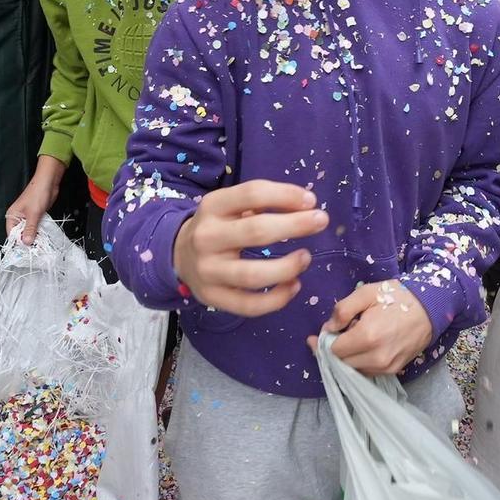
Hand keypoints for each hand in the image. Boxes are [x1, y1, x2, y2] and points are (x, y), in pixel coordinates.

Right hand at [5, 160, 63, 244]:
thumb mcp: (33, 214)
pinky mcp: (36, 216)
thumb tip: (26, 243)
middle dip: (27, 241)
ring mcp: (27, 217)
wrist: (48, 182)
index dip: (18, 242)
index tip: (26, 251)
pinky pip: (36, 227)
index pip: (12, 234)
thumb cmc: (38, 194)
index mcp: (12, 216)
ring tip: (40, 245)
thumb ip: (30, 229)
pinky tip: (44, 237)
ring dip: (35, 237)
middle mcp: (18, 217)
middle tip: (35, 249)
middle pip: (20, 234)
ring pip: (29, 232)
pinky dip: (39, 232)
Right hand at [173, 180, 326, 315]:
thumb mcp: (229, 206)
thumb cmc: (217, 226)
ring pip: (252, 275)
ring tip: (305, 259)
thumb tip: (306, 204)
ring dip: (286, 268)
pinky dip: (276, 299)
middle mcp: (206, 237)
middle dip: (295, 226)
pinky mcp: (213, 298)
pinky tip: (293, 286)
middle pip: (256, 232)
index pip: (252, 193)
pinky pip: (249, 306)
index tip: (311, 201)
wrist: (179, 256)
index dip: (286, 195)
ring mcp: (208, 271)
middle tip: (321, 222)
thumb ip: (260, 202)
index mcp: (212, 206)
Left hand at [312, 280, 433, 374]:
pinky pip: (367, 372)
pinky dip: (361, 361)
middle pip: (341, 363)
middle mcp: (376, 357)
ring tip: (357, 337)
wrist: (429, 308)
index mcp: (367, 336)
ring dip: (349, 357)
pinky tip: (367, 345)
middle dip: (337, 349)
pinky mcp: (394, 371)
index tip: (325, 331)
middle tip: (342, 331)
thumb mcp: (366, 293)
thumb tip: (328, 328)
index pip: (333, 350)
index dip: (326, 340)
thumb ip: (343, 310)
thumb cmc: (396, 297)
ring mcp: (386, 367)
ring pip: (354, 370)